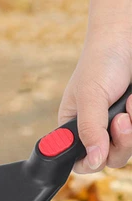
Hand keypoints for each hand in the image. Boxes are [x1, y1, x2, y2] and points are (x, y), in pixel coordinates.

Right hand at [58, 24, 131, 172]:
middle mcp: (95, 130)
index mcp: (74, 127)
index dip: (88, 161)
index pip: (78, 159)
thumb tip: (93, 159)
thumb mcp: (90, 97)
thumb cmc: (101, 62)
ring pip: (128, 148)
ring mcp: (117, 127)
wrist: (127, 38)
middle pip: (109, 158)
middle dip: (119, 142)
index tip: (99, 151)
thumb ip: (90, 129)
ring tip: (131, 103)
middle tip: (121, 120)